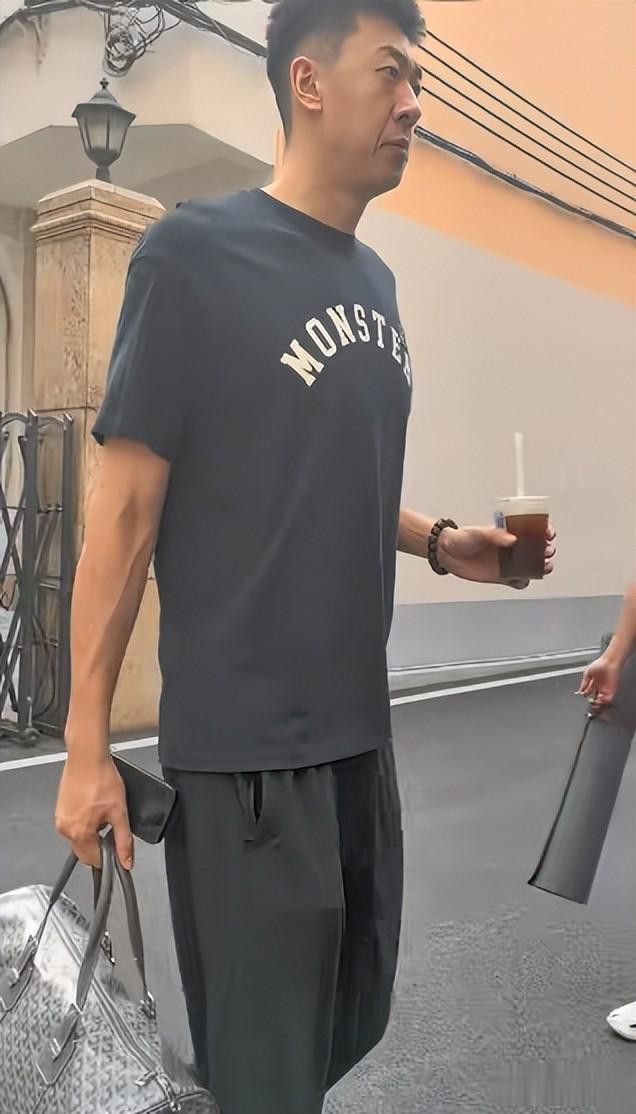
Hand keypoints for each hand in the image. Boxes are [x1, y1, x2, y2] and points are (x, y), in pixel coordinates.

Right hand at [55, 753, 132, 869]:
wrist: (87, 756)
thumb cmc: (101, 778)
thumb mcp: (119, 811)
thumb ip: (124, 840)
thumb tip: (126, 861)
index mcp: (79, 833)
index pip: (94, 860)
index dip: (109, 856)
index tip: (117, 848)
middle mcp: (65, 829)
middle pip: (84, 851)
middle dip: (99, 845)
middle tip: (112, 827)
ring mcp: (60, 818)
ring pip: (79, 838)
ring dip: (92, 833)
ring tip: (103, 812)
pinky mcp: (60, 809)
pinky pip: (73, 825)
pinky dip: (84, 823)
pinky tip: (94, 807)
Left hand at [440, 524, 555, 588]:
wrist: (447, 553)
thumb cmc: (462, 538)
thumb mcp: (479, 533)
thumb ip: (495, 535)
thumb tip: (512, 539)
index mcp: (509, 534)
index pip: (533, 531)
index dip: (544, 532)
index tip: (548, 534)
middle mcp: (512, 548)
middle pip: (537, 551)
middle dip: (546, 552)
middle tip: (545, 553)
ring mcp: (508, 563)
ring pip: (532, 567)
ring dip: (539, 568)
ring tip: (540, 568)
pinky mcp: (502, 576)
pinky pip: (519, 582)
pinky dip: (524, 582)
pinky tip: (523, 580)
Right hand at [577, 654, 619, 706]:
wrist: (609, 662)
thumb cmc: (599, 664)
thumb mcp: (587, 673)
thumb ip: (584, 683)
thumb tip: (580, 690)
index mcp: (592, 683)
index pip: (587, 693)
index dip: (585, 696)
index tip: (582, 697)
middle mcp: (598, 687)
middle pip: (594, 698)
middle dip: (591, 701)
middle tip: (588, 701)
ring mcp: (605, 689)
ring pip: (600, 700)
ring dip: (597, 703)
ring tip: (594, 701)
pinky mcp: (611, 690)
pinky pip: (608, 699)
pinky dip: (604, 701)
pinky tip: (600, 697)